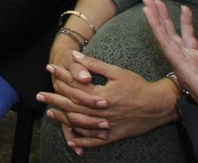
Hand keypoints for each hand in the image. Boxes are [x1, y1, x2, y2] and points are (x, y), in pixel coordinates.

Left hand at [40, 50, 177, 152]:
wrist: (158, 105)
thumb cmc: (138, 85)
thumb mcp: (116, 71)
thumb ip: (94, 65)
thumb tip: (75, 56)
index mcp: (101, 94)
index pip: (75, 85)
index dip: (61, 76)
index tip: (49, 69)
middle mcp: (102, 111)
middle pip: (73, 106)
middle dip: (55, 100)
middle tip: (39, 96)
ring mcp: (107, 125)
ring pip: (81, 123)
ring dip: (64, 118)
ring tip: (50, 113)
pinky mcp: (114, 135)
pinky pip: (95, 141)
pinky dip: (82, 141)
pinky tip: (71, 141)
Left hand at [141, 0, 197, 111]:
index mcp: (184, 70)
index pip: (166, 45)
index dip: (156, 27)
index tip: (147, 11)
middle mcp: (182, 63)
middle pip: (165, 37)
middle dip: (156, 18)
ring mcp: (189, 60)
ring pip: (174, 36)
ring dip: (166, 19)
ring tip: (157, 1)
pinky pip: (189, 38)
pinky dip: (186, 24)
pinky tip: (185, 10)